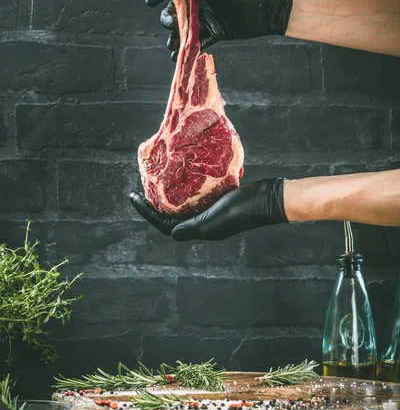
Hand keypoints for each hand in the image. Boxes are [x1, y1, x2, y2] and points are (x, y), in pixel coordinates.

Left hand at [130, 178, 287, 240]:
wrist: (270, 198)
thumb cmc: (243, 209)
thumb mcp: (215, 220)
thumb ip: (193, 228)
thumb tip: (171, 234)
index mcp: (200, 230)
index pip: (165, 224)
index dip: (147, 212)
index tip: (134, 197)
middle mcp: (205, 223)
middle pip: (172, 216)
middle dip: (155, 205)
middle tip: (142, 189)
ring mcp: (213, 211)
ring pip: (185, 205)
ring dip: (170, 196)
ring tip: (158, 181)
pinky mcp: (222, 199)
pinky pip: (199, 195)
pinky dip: (188, 187)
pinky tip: (184, 174)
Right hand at [145, 0, 293, 60]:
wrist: (270, 7)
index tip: (149, 2)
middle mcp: (200, 2)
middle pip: (174, 14)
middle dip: (170, 21)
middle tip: (175, 25)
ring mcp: (207, 19)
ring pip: (183, 31)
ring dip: (175, 39)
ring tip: (174, 46)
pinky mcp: (216, 33)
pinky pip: (197, 42)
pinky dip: (188, 49)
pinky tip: (179, 56)